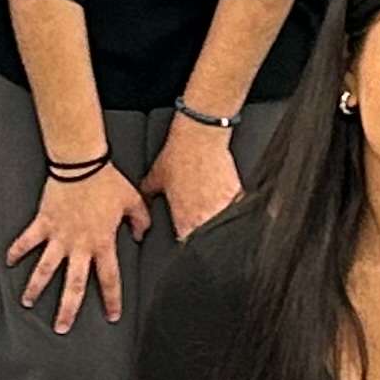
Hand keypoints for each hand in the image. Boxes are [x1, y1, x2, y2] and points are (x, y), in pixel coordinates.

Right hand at [10, 160, 148, 327]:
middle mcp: (79, 245)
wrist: (82, 163)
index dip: (112, 299)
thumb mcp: (132, 200)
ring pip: (45, 269)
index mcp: (102, 243)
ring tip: (28, 302)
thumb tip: (141, 233)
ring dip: (35, 287)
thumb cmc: (107, 180)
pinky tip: (8, 262)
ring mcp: (58, 236)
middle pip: (73, 285)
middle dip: (68, 309)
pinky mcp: (43, 223)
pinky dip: (16, 250)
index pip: (109, 279)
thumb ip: (140, 221)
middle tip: (62, 327)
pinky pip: (27, 240)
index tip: (112, 316)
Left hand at [142, 118, 245, 240]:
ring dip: (216, 220)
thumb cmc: (178, 156)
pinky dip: (230, 206)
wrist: (200, 136)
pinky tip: (223, 199)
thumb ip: (149, 196)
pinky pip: (234, 208)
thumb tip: (143, 205)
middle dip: (201, 232)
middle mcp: (206, 217)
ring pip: (221, 224)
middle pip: (206, 236)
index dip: (184, 240)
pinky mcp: (236, 193)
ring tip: (210, 209)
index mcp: (185, 218)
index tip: (183, 234)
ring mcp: (223, 206)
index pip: (186, 242)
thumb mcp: (155, 178)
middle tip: (197, 221)